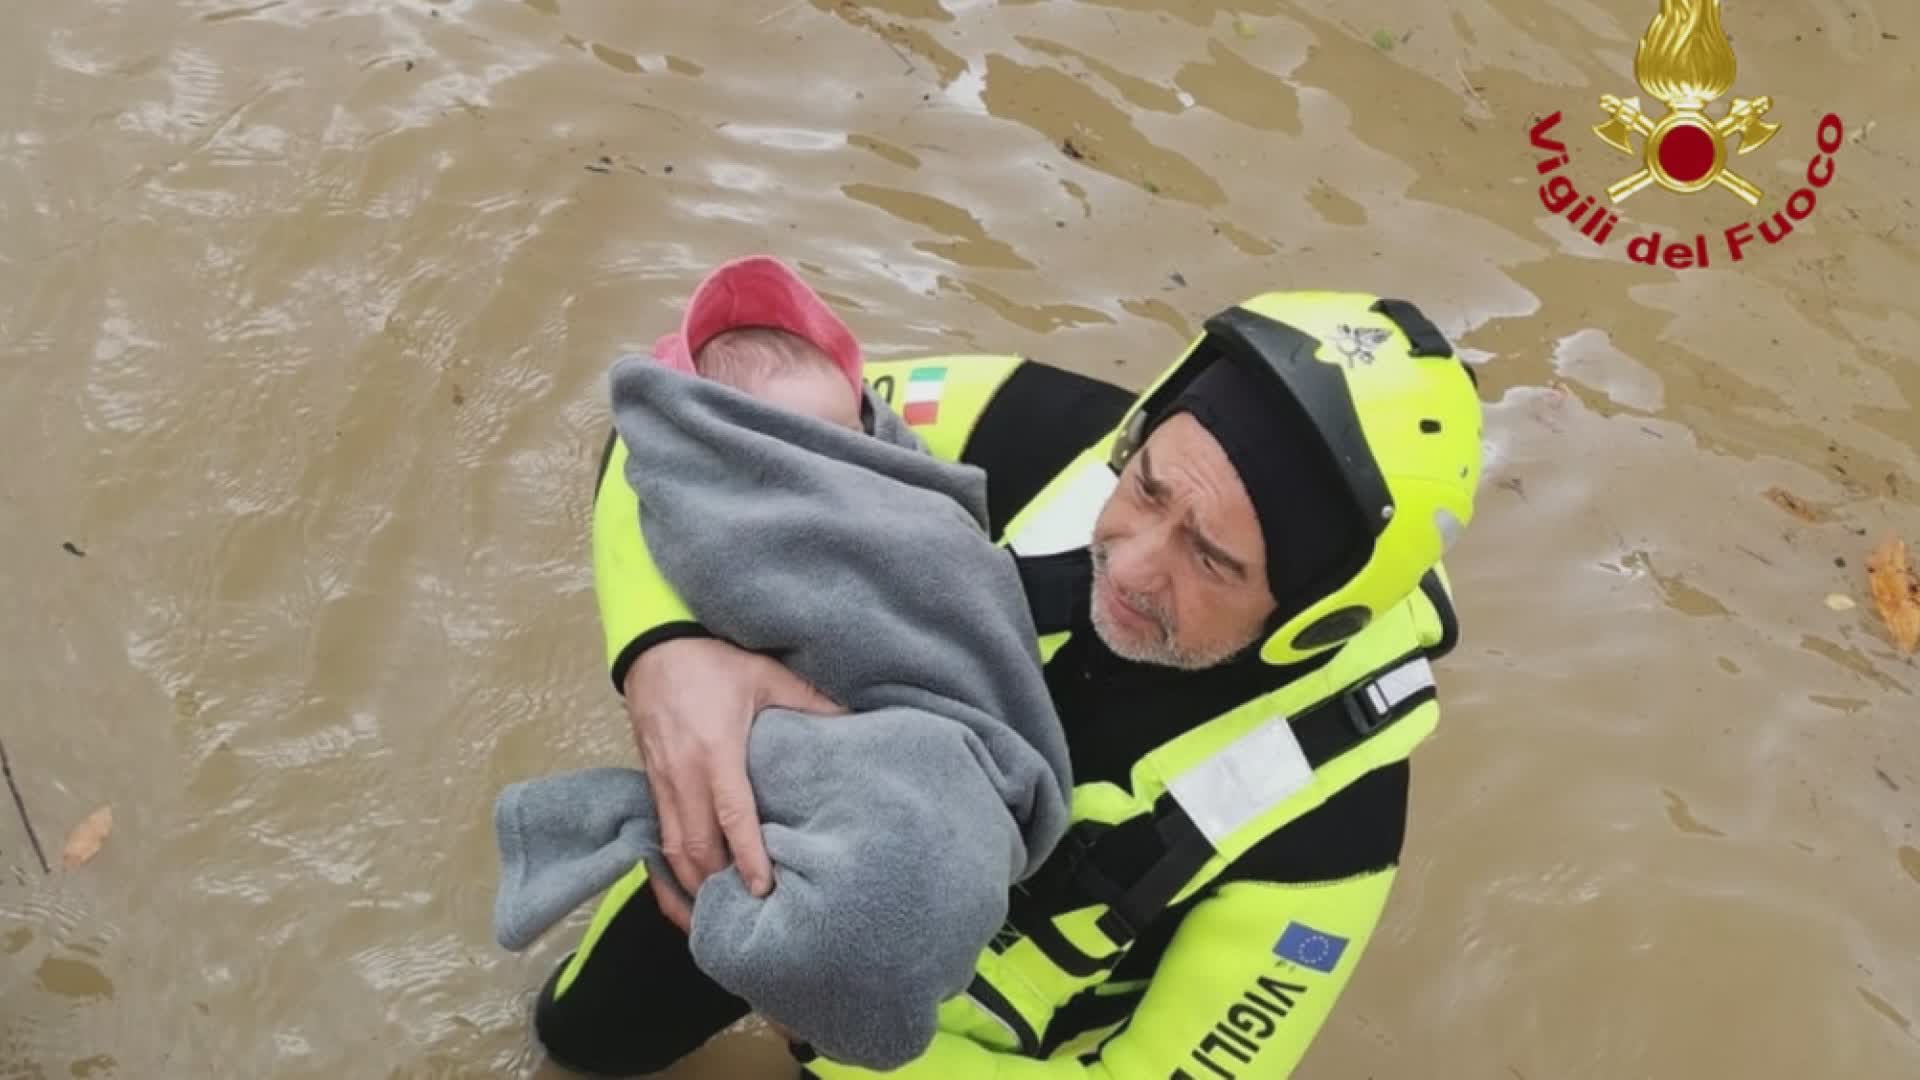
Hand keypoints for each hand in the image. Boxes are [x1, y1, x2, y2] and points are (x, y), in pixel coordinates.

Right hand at [623, 636, 844, 931]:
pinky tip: (684, 894)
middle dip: (719, 887)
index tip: (763, 890)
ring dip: (692, 887)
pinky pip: (656, 837)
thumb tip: (853, 722)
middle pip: (697, 846)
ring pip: (672, 850)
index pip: (731, 816)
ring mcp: (660, 781)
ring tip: (717, 919)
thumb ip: (809, 701)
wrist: (653, 646)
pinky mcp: (649, 783)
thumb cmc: (710, 660)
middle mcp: (683, 774)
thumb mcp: (765, 675)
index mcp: (715, 751)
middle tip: (746, 919)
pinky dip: (668, 871)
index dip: (746, 857)